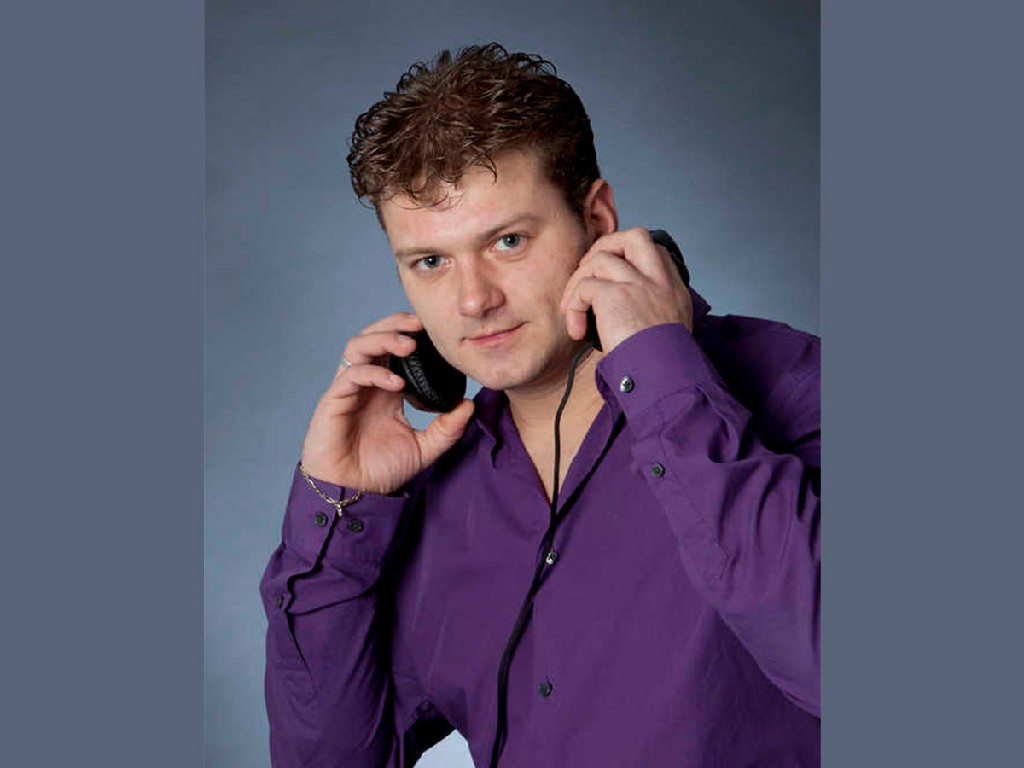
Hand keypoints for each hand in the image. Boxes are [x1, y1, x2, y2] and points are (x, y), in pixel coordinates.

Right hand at [300, 312, 474, 493]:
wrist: (353, 495)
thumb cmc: (380, 472)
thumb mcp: (424, 449)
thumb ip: (447, 428)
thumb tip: (469, 404)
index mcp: (386, 389)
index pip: (394, 348)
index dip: (410, 334)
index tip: (435, 330)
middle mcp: (366, 384)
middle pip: (374, 336)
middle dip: (395, 324)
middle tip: (420, 324)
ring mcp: (348, 390)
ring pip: (357, 347)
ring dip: (382, 339)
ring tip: (408, 345)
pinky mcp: (334, 402)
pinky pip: (350, 376)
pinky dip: (374, 373)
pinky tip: (395, 384)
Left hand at [559, 227, 692, 352]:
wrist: (665, 376)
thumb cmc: (663, 365)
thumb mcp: (670, 331)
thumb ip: (654, 313)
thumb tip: (625, 314)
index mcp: (674, 288)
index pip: (653, 251)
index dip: (628, 256)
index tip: (612, 278)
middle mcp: (659, 280)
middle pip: (634, 237)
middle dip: (605, 247)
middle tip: (588, 275)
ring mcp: (638, 284)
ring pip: (601, 258)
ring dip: (579, 282)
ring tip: (573, 311)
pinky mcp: (615, 295)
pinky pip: (584, 287)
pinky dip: (573, 306)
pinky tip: (577, 330)